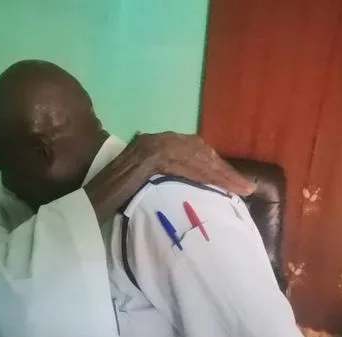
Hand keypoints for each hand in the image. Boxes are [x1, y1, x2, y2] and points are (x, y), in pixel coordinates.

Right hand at [123, 132, 256, 196]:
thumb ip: (161, 173)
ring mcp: (156, 146)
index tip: (233, 180)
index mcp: (157, 142)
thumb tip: (180, 180)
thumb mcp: (144, 178)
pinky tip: (220, 186)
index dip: (216, 166)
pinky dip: (204, 177)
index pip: (195, 150)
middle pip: (201, 153)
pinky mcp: (153, 157)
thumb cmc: (116, 190)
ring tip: (241, 189)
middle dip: (225, 171)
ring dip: (222, 176)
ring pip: (198, 160)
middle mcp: (159, 139)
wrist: (96, 193)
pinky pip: (185, 167)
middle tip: (246, 187)